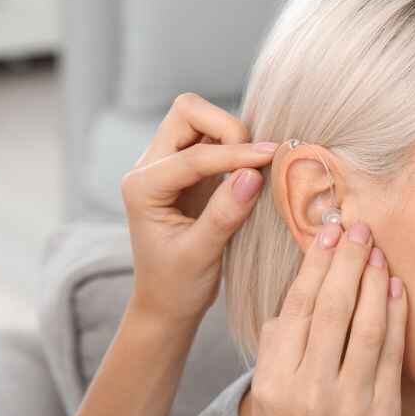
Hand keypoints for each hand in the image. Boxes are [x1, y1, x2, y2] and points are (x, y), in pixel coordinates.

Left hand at [121, 92, 276, 324]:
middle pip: (187, 112)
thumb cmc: (176, 285)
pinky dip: (236, 147)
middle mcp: (150, 167)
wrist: (166, 303)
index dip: (235, 155)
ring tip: (255, 167)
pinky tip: (252, 170)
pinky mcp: (190, 171)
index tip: (271, 159)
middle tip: (255, 161)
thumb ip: (224, 214)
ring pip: (200, 120)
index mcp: (142, 187)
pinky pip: (213, 140)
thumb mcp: (201, 255)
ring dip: (232, 136)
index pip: (193, 155)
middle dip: (225, 127)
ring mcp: (169, 165)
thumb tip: (253, 175)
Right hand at [247, 221, 407, 415]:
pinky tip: (397, 288)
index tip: (327, 235)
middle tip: (358, 227)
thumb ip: (274, 352)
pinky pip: (392, 354)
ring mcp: (348, 403)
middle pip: (330, 309)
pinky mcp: (382, 414)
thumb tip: (293, 303)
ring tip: (379, 249)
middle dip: (346, 262)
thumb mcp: (263, 403)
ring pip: (365, 326)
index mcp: (272, 382)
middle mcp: (307, 390)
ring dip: (374, 281)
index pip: (295, 310)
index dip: (314, 267)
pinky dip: (397, 317)